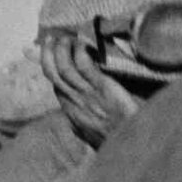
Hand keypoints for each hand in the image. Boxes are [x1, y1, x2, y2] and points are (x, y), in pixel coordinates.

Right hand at [40, 31, 140, 147]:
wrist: (132, 144)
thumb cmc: (118, 138)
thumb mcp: (94, 134)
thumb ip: (83, 125)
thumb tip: (76, 124)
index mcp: (71, 110)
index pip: (54, 83)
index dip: (49, 66)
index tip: (49, 52)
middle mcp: (74, 101)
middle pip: (52, 73)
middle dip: (48, 53)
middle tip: (52, 38)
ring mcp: (87, 94)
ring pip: (64, 67)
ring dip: (62, 49)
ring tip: (66, 37)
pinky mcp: (102, 87)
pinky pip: (84, 66)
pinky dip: (79, 52)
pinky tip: (81, 44)